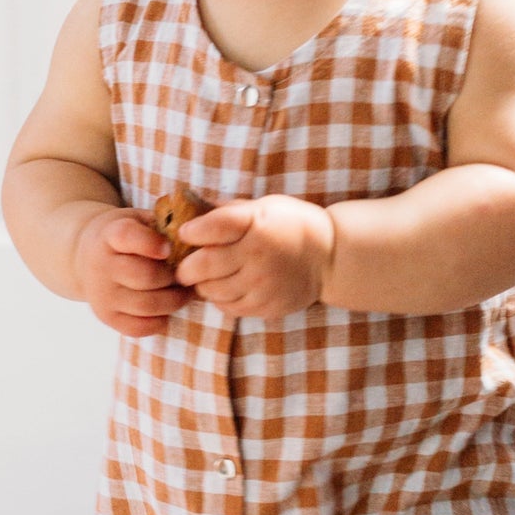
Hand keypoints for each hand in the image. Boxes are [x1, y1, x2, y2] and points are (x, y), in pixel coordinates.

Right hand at [71, 208, 191, 337]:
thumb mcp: (139, 220)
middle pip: (147, 276)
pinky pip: (140, 327)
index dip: (151, 243)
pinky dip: (161, 320)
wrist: (88, 257)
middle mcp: (100, 266)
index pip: (126, 236)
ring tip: (185, 292)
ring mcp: (102, 295)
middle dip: (175, 276)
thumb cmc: (127, 236)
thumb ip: (163, 224)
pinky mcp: (106, 317)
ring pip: (147, 305)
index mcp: (109, 235)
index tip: (170, 248)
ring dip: (175, 301)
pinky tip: (167, 308)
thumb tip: (195, 239)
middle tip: (189, 274)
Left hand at [174, 196, 334, 318]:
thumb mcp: (265, 206)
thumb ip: (230, 211)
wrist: (330, 256)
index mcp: (257, 225)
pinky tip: (226, 289)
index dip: (191, 231)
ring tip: (206, 278)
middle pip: (203, 265)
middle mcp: (258, 256)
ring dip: (202, 285)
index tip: (185, 233)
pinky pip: (229, 307)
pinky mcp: (266, 306)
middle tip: (184, 266)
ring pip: (212, 291)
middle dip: (186, 267)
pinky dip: (220, 299)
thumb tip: (192, 211)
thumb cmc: (292, 225)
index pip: (212, 227)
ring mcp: (262, 285)